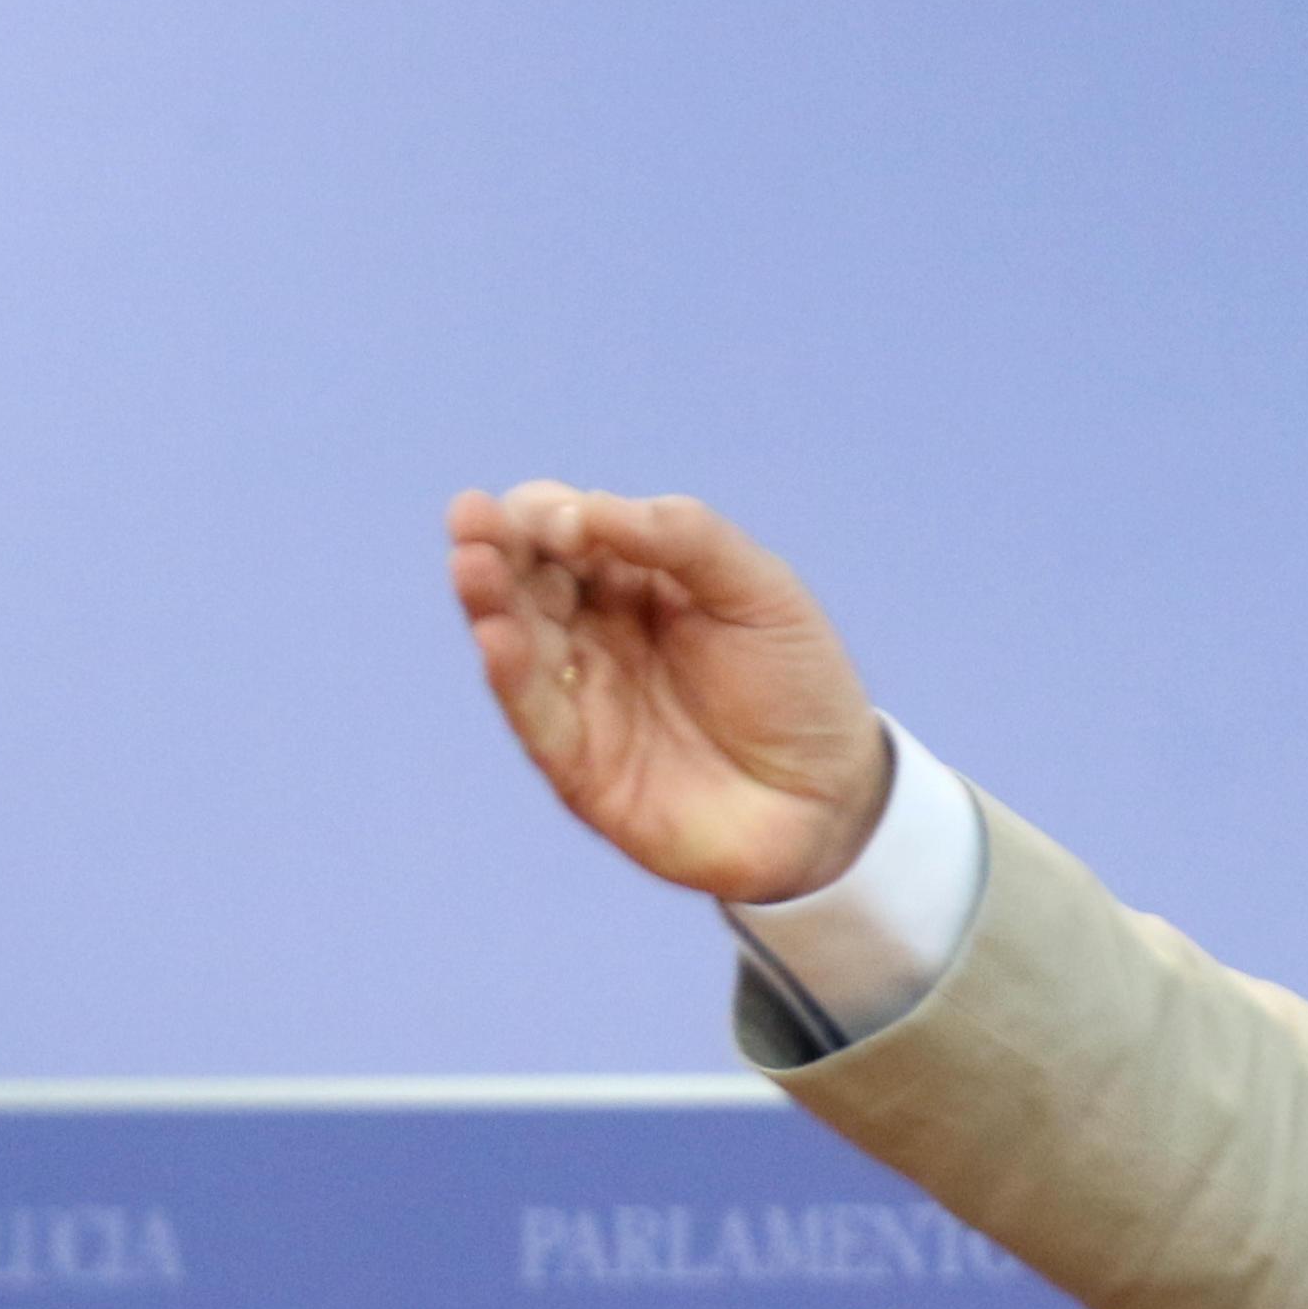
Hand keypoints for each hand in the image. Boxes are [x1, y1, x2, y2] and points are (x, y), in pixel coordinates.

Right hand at [448, 483, 893, 906]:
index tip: (569, 519)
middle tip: (472, 519)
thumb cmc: (802, 686)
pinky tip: (495, 636)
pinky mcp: (580, 767)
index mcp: (638, 581)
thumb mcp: (760, 589)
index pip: (568, 532)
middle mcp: (597, 633)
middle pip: (527, 579)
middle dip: (496, 546)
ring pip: (517, 640)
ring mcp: (585, 698)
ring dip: (488, 600)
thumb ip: (684, 537)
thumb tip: (587, 509)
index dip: (550, 515)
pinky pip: (535, 715)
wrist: (835, 799)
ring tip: (472, 563)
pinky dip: (511, 675)